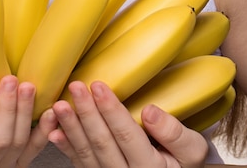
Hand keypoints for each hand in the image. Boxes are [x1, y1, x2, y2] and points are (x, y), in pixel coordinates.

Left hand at [50, 81, 207, 167]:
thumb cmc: (184, 162)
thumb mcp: (192, 150)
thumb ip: (174, 133)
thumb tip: (151, 111)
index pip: (126, 135)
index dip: (111, 110)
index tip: (98, 85)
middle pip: (102, 143)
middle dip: (87, 113)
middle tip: (75, 87)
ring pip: (87, 154)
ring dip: (71, 128)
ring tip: (60, 105)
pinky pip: (80, 164)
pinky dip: (66, 148)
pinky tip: (55, 132)